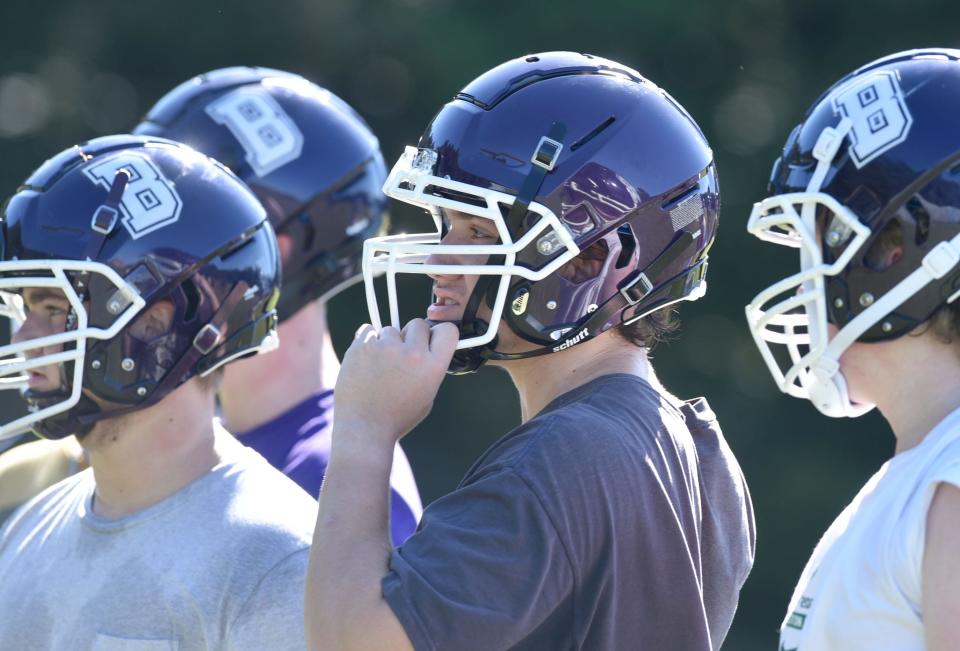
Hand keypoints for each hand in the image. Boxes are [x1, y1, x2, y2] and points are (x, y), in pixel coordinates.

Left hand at [333, 319, 458, 446]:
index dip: (438, 333)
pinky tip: (366, 363)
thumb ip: (429, 367)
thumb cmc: (395, 417)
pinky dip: (367, 343)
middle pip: (418, 324)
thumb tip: (427, 345)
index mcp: (433, 367)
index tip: (430, 339)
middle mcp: (412, 354)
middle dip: (410, 336)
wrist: (363, 429)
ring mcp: (386, 348)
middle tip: (400, 356)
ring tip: (379, 368)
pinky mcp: (362, 346)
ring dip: (386, 343)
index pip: (448, 330)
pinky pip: (368, 330)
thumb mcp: (426, 395)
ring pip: (390, 329)